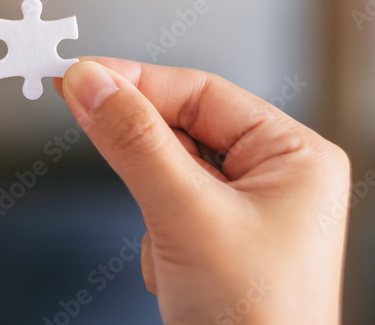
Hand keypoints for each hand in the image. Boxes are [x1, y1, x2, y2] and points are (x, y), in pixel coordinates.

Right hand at [56, 58, 349, 324]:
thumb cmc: (255, 321)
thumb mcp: (185, 215)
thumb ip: (134, 141)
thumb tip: (90, 82)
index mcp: (295, 156)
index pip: (201, 92)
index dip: (137, 81)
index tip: (80, 74)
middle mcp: (277, 178)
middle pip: (184, 126)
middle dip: (144, 151)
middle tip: (82, 117)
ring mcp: (248, 212)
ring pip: (170, 168)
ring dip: (152, 201)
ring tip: (170, 247)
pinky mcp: (220, 242)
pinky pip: (167, 206)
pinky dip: (155, 230)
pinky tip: (173, 268)